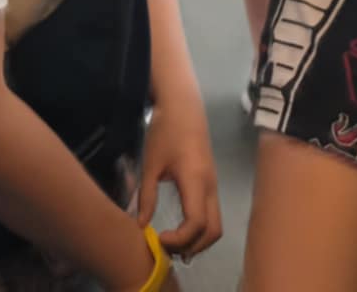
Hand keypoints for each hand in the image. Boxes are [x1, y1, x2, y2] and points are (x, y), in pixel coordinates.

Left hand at [136, 89, 220, 260]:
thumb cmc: (164, 132)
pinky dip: (200, 229)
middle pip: (213, 231)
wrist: (183, 107)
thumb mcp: (150, 163)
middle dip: (193, 247)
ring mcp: (213, 186)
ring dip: (198, 241)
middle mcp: (210, 187)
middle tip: (168, 249)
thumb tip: (141, 226)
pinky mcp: (211, 183)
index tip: (159, 239)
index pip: (197, 224)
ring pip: (215, 225)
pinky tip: (181, 230)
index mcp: (195, 181)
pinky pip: (212, 214)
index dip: (180, 239)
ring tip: (173, 244)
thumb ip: (146, 195)